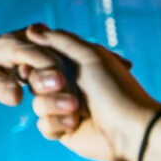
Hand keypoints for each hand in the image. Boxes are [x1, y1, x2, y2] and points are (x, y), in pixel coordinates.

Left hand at [0, 28, 68, 105]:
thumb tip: (17, 97)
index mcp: (10, 44)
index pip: (39, 57)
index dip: (51, 76)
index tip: (60, 96)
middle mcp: (28, 40)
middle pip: (55, 60)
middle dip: (64, 84)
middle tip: (71, 108)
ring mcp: (38, 44)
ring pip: (61, 63)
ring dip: (68, 85)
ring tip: (72, 110)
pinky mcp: (44, 52)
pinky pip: (59, 65)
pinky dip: (64, 84)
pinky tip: (67, 105)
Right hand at [25, 25, 159, 160]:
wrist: (129, 128)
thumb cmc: (114, 88)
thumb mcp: (89, 55)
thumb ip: (60, 40)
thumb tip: (32, 29)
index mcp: (74, 66)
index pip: (41, 59)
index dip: (36, 61)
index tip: (40, 62)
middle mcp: (67, 86)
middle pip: (34, 80)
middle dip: (45, 82)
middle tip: (61, 83)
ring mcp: (64, 109)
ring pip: (37, 103)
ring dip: (54, 104)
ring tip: (76, 108)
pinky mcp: (63, 131)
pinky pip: (44, 125)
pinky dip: (58, 123)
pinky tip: (75, 124)